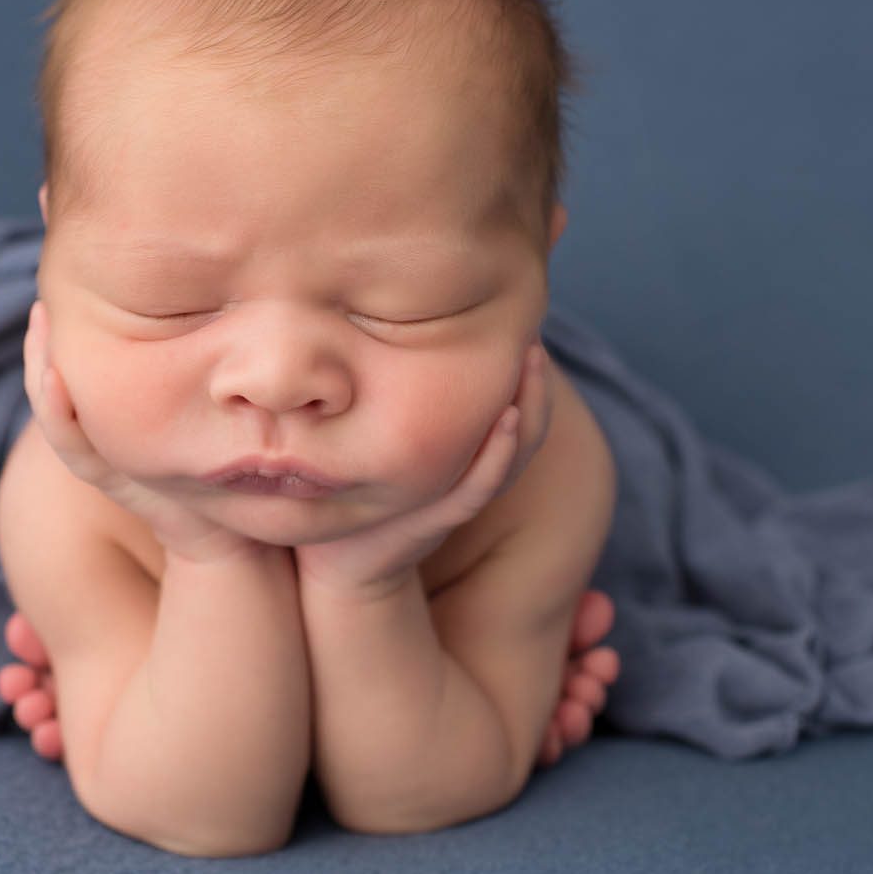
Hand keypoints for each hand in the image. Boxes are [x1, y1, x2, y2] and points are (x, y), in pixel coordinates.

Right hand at [23, 298, 262, 566]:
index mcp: (117, 408)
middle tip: (44, 301)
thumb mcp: (209, 402)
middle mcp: (101, 429)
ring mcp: (101, 453)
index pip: (80, 357)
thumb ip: (204, 364)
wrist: (225, 532)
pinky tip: (56, 378)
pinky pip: (74, 445)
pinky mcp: (110, 476)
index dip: (68, 323)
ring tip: (41, 324)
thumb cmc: (222, 458)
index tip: (69, 280)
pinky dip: (59, 412)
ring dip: (41, 366)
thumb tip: (216, 294)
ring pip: (55, 406)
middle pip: (55, 376)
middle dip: (44, 339)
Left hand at [293, 339, 554, 599]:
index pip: (506, 398)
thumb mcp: (370, 426)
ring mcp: (458, 493)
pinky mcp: (441, 517)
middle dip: (535, 378)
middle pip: (525, 420)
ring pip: (513, 450)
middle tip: (533, 329)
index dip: (517, 363)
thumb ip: (380, 383)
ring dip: (529, 406)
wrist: (337, 559)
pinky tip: (507, 418)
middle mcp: (468, 469)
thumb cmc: (349, 484)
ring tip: (533, 361)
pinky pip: (480, 485)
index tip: (516, 314)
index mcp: (461, 448)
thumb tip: (369, 316)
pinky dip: (499, 454)